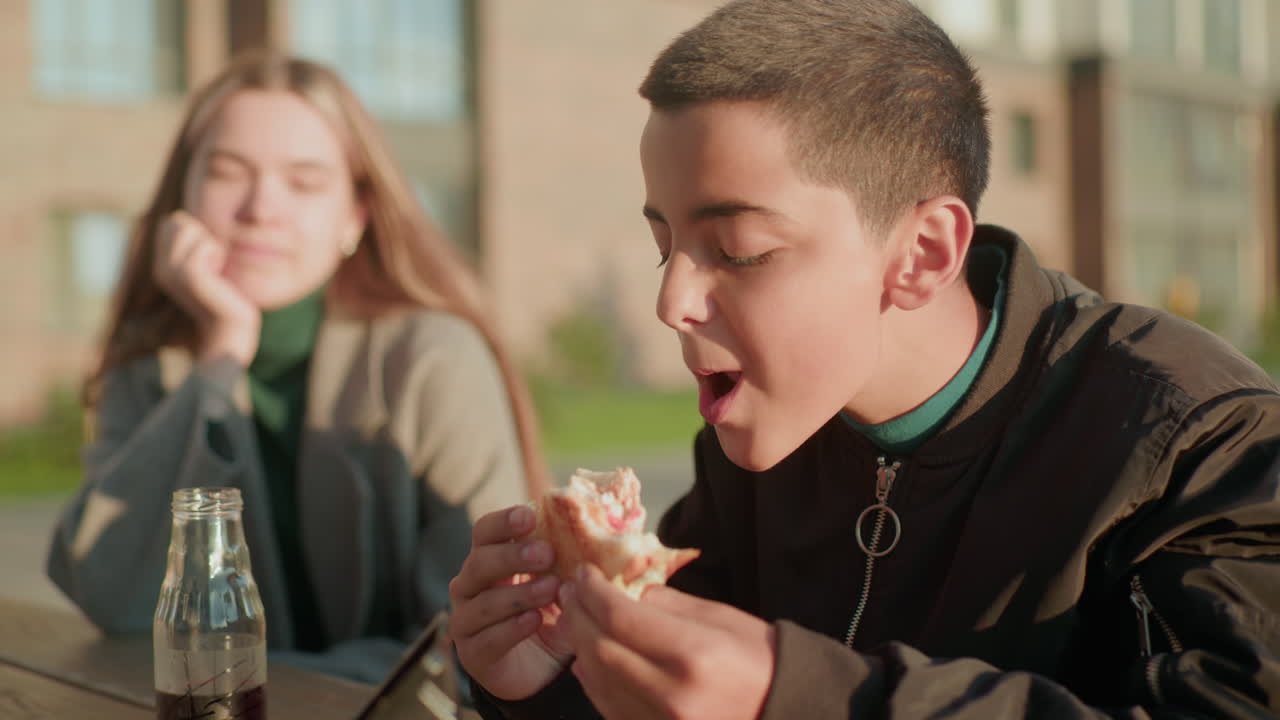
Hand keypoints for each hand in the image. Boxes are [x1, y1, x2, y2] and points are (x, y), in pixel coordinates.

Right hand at [153, 211, 259, 366]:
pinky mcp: (189, 279)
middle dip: (199, 233)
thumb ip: (191, 242)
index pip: (170, 223)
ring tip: (215, 270)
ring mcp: (171, 275)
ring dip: (209, 244)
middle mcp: (161, 269)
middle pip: (174, 222)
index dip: (194, 232)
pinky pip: (202, 246)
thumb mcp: (206, 265)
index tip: (207, 260)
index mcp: (163, 264)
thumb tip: (177, 217)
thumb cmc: (223, 297)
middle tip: (212, 264)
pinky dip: (214, 252)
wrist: (231, 330)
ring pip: (185, 229)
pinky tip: (218, 276)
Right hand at [448, 505, 573, 700]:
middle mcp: (470, 585)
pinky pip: (488, 638)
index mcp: (489, 558)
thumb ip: (578, 552)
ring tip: (551, 589)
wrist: (541, 668)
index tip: (531, 516)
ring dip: (519, 594)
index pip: (485, 532)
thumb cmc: (551, 611)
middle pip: (480, 563)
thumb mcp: (565, 580)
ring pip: (484, 602)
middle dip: (513, 556)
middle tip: (547, 554)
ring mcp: (467, 620)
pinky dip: (512, 628)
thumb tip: (620, 518)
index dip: (504, 522)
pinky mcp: (473, 653)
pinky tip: (534, 620)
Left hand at [558, 564, 775, 719]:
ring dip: (579, 647)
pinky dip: (592, 679)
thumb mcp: (721, 618)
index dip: (594, 592)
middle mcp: (670, 692)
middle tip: (570, 592)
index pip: (621, 617)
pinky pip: (609, 707)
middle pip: (601, 649)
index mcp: (692, 653)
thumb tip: (626, 593)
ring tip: (574, 619)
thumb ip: (668, 604)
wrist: (784, 712)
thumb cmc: (758, 659)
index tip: (585, 573)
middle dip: (578, 616)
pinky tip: (587, 658)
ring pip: (598, 681)